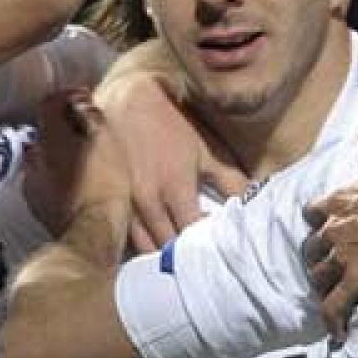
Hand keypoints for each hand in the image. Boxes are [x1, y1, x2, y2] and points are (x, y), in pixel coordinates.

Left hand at [22, 91, 131, 238]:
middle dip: (63, 125)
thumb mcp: (108, 144)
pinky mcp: (36, 203)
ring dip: (58, 152)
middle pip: (45, 130)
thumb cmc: (105, 187)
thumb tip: (81, 104)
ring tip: (80, 158)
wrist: (92, 232)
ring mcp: (32, 181)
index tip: (84, 98)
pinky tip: (73, 182)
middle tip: (86, 128)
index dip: (67, 96)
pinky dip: (55, 174)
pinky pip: (42, 179)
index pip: (49, 103)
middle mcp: (35, 155)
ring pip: (42, 156)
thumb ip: (92, 118)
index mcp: (51, 137)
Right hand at [95, 54, 248, 251]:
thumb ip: (229, 180)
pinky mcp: (107, 201)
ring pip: (144, 247)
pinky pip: (125, 236)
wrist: (126, 101)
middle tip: (202, 256)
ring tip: (180, 256)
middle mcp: (147, 201)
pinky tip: (155, 245)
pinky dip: (142, 244)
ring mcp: (124, 203)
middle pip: (169, 246)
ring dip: (163, 254)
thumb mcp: (205, 150)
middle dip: (187, 254)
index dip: (208, 244)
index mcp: (175, 187)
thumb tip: (251, 203)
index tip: (219, 245)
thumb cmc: (172, 125)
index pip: (194, 233)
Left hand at [304, 130, 357, 335]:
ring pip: (319, 277)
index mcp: (341, 200)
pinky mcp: (356, 282)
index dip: (319, 223)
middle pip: (312, 248)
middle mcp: (334, 229)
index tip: (325, 229)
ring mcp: (343, 257)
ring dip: (324, 286)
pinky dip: (333, 320)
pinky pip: (335, 307)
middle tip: (329, 266)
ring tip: (332, 297)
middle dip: (318, 257)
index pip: (313, 213)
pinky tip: (337, 333)